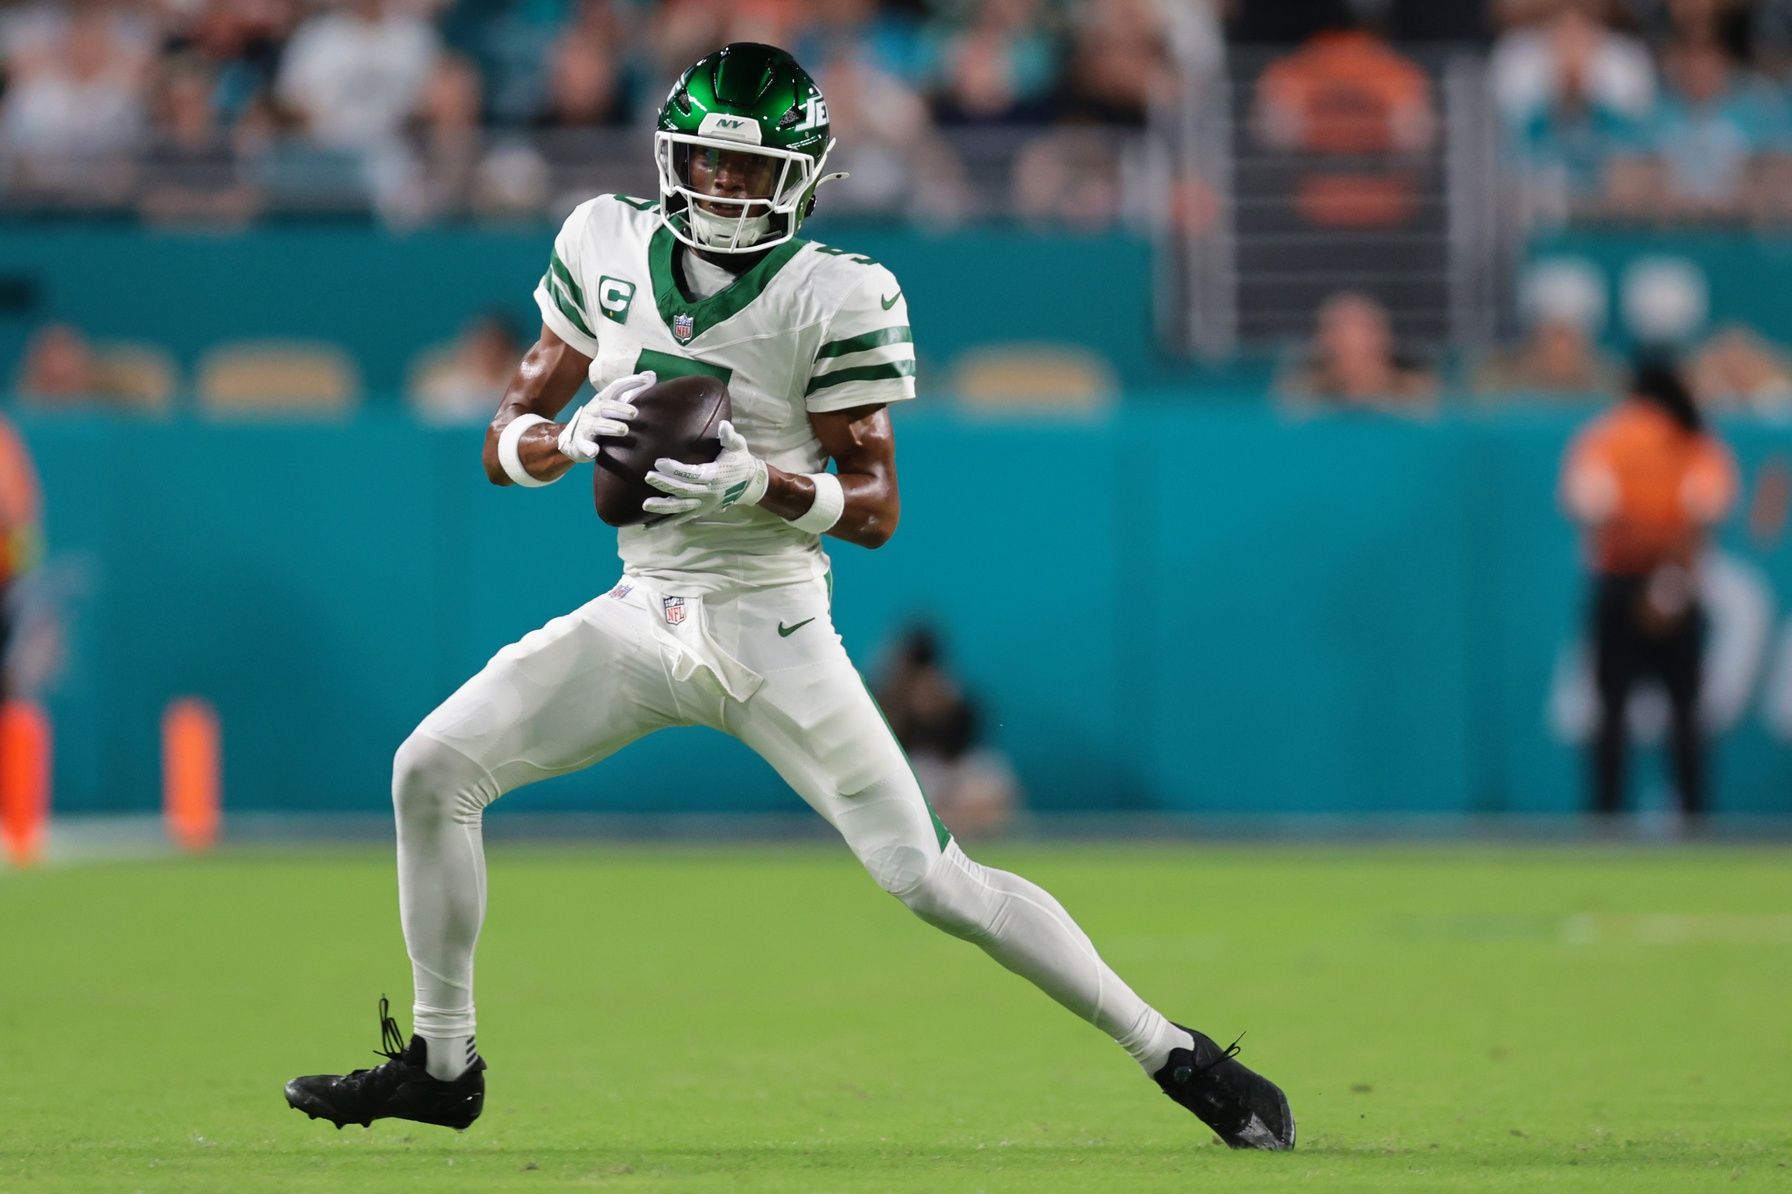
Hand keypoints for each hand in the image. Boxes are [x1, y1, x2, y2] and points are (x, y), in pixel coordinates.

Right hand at [556, 370, 653, 462]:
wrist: (575, 440)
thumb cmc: (600, 420)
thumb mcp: (613, 405)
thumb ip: (631, 393)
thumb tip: (652, 376)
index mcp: (602, 400)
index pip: (615, 387)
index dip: (629, 382)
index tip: (646, 380)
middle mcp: (593, 410)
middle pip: (606, 406)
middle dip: (620, 408)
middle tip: (635, 413)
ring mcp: (585, 426)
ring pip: (597, 425)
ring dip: (610, 426)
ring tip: (624, 430)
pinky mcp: (580, 443)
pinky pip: (583, 445)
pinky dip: (588, 448)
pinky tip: (594, 451)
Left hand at [642, 420, 768, 525]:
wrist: (749, 483)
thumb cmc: (740, 461)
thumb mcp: (738, 446)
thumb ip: (729, 436)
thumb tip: (723, 426)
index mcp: (715, 475)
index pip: (693, 474)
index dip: (676, 470)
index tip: (659, 462)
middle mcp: (709, 492)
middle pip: (684, 490)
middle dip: (665, 484)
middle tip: (647, 476)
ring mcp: (704, 504)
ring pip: (682, 508)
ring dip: (664, 507)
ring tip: (645, 505)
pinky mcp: (701, 510)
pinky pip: (682, 517)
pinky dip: (667, 522)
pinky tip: (650, 526)